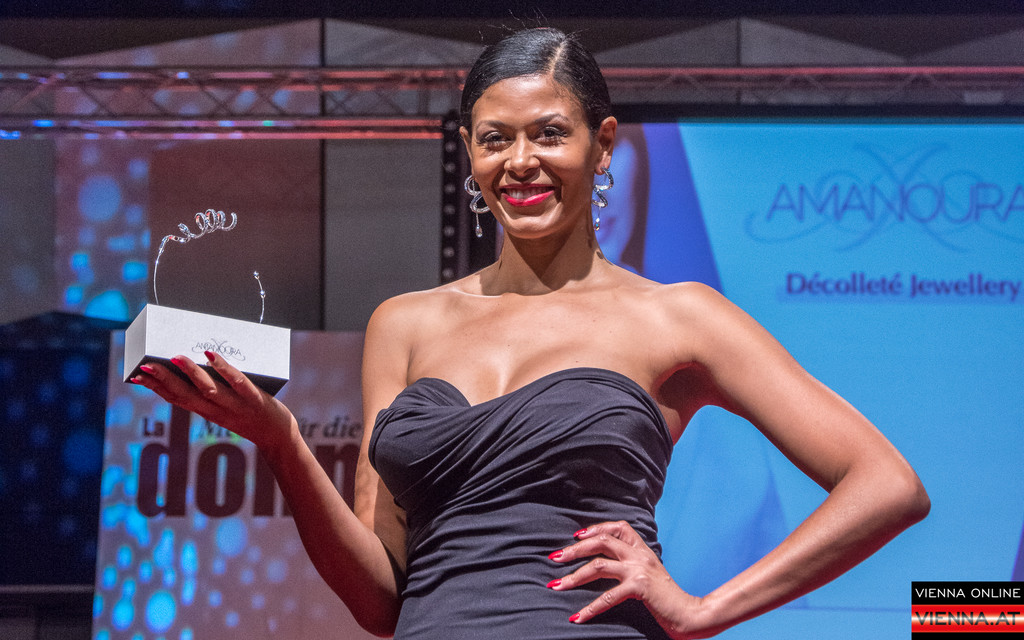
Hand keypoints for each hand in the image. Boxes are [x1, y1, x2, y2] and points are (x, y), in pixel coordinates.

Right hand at [131, 351, 295, 451]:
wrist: (278, 437)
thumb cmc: (250, 415)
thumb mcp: (226, 407)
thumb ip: (211, 391)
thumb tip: (199, 363)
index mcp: (206, 411)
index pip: (176, 399)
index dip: (155, 388)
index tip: (135, 376)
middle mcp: (216, 410)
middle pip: (185, 395)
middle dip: (163, 380)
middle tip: (144, 366)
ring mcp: (235, 405)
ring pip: (208, 389)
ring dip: (190, 373)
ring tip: (175, 356)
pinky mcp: (254, 400)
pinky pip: (238, 383)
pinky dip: (224, 369)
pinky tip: (212, 355)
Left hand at [548, 520, 708, 638]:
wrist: (690, 614)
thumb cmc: (667, 598)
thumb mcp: (650, 574)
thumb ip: (632, 565)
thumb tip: (604, 566)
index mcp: (642, 550)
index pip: (617, 527)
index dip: (595, 528)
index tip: (576, 536)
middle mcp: (639, 555)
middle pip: (601, 541)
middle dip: (574, 549)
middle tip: (554, 557)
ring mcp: (639, 570)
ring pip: (598, 565)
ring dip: (573, 576)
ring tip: (555, 586)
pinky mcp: (639, 587)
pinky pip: (607, 596)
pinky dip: (589, 608)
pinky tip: (577, 617)